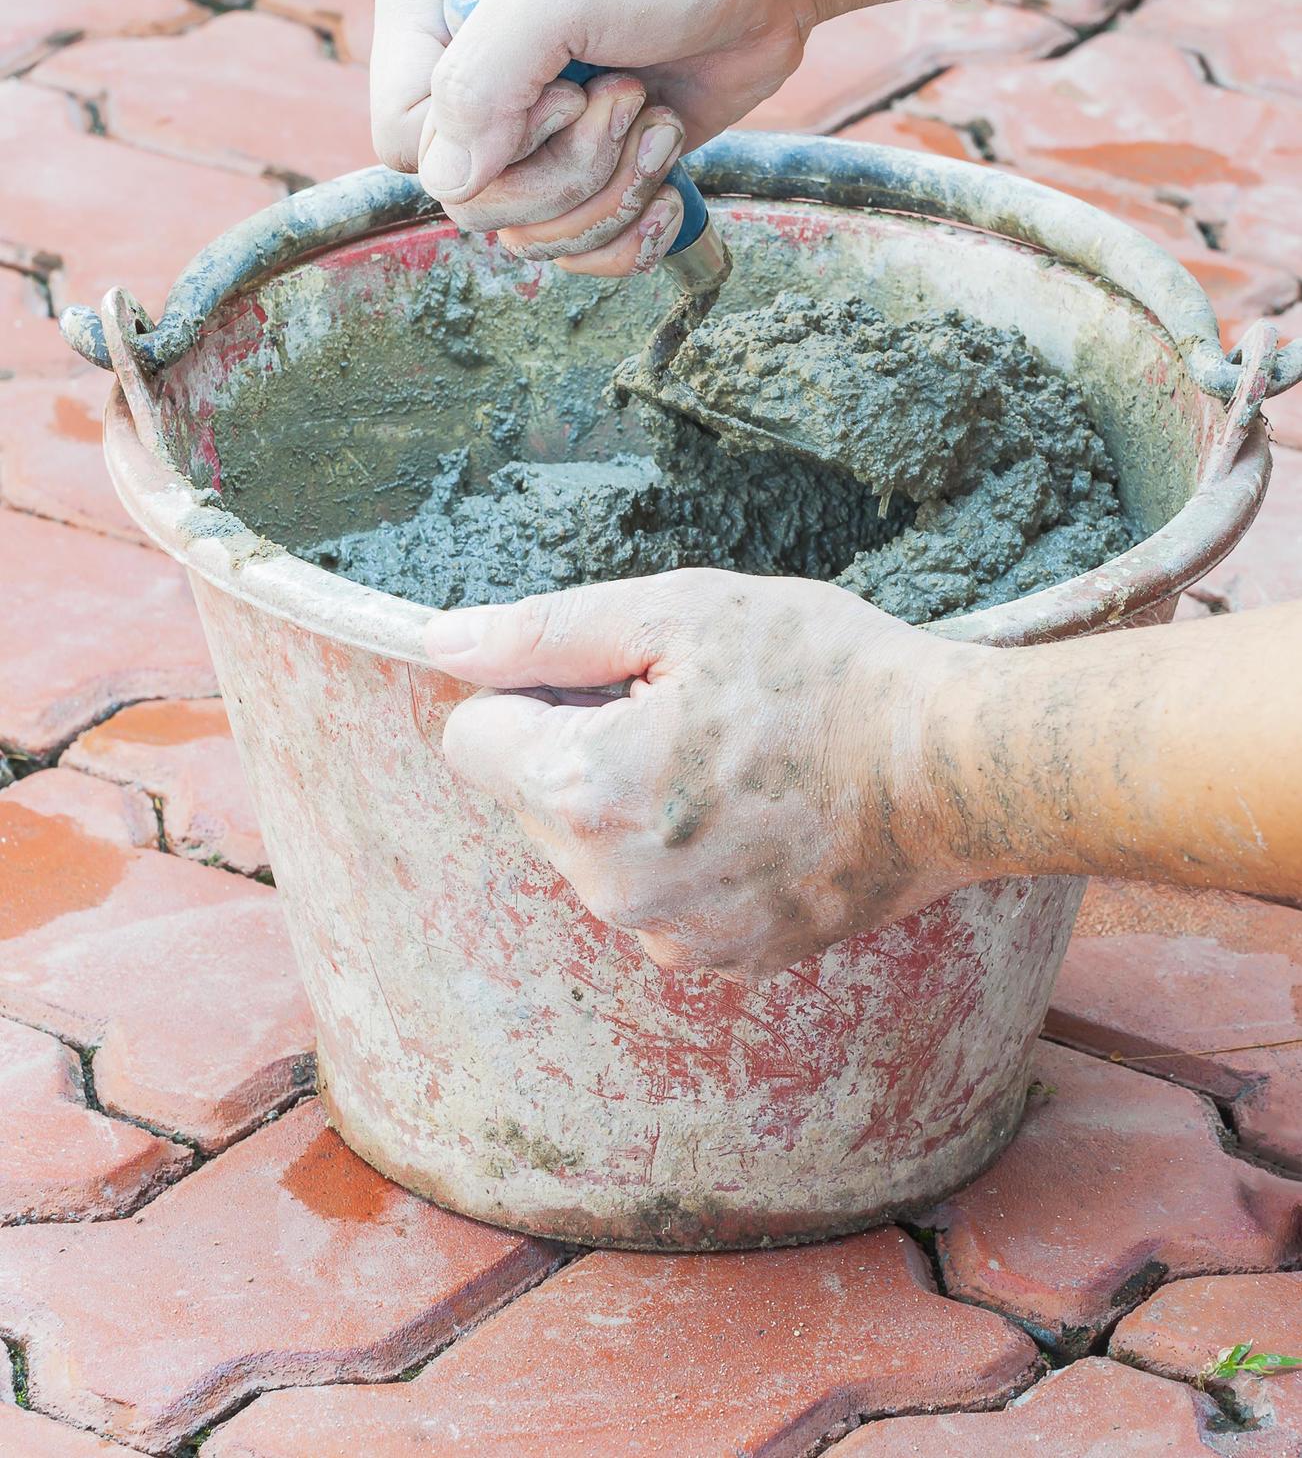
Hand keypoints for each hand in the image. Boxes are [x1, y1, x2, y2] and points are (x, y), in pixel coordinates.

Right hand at [370, 0, 816, 275]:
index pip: (405, 136)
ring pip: (526, 233)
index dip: (484, 139)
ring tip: (655, 119)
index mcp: (425, 5)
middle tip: (628, 96)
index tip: (565, 87)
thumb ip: (482, 81)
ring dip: (610, 194)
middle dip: (566, 169)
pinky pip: (573, 253)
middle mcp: (461, 72)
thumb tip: (449, 187)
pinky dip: (630, 234)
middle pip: (469, 198)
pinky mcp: (581, 169)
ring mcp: (522, 128)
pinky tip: (669, 182)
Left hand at [425, 568, 974, 981]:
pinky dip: (686, 854)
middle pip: (530, 797)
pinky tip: (759, 813)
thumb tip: (441, 643)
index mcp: (584, 792)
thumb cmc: (824, 672)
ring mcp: (670, 937)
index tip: (618, 679)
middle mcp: (610, 888)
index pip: (471, 736)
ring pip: (591, 849)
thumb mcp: (678, 612)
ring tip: (733, 761)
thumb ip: (544, 632)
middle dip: (581, 747)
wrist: (957, 766)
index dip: (536, 690)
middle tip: (689, 711)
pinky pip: (655, 895)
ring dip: (632, 803)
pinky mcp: (723, 961)